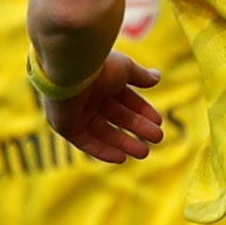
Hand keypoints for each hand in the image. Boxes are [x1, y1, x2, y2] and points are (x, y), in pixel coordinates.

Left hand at [39, 52, 164, 163]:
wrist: (71, 71)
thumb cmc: (100, 66)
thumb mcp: (126, 69)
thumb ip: (141, 76)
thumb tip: (157, 77)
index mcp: (104, 82)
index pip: (126, 100)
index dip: (143, 111)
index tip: (159, 121)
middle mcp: (91, 98)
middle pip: (118, 117)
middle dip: (138, 128)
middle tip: (158, 138)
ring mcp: (78, 113)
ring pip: (104, 132)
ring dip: (124, 143)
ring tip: (144, 152)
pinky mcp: (66, 127)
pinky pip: (86, 142)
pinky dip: (103, 150)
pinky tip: (121, 158)